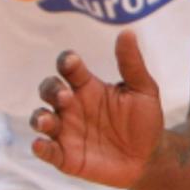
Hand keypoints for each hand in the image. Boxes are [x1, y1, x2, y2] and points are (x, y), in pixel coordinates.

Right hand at [30, 30, 164, 188]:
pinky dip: (40, 148)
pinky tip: (41, 145)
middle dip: (51, 89)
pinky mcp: (66, 156)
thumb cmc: (144, 120)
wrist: (149, 157)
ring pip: (41, 119)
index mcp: (88, 86)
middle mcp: (72, 106)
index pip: (69, 67)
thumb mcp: (144, 90)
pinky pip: (47, 151)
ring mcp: (67, 131)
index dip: (67, 62)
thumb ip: (132, 63)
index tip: (72, 62)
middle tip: (66, 96)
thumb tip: (127, 32)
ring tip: (48, 121)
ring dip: (39, 118)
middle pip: (49, 89)